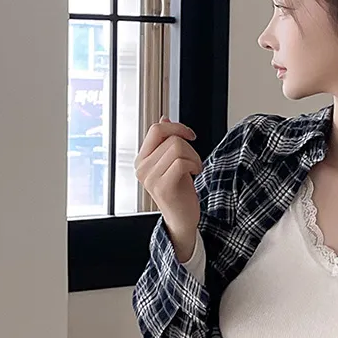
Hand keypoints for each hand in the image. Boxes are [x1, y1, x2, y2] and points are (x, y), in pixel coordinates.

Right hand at [134, 115, 201, 244]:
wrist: (181, 219)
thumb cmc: (178, 191)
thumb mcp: (171, 162)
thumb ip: (165, 142)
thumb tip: (164, 118)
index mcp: (142, 159)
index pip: (156, 129)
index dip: (177, 127)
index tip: (190, 135)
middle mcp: (142, 168)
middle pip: (171, 138)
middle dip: (190, 147)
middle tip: (194, 162)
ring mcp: (150, 178)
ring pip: (177, 148)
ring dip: (194, 156)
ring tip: (195, 168)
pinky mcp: (162, 187)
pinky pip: (181, 162)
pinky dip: (194, 164)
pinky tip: (195, 173)